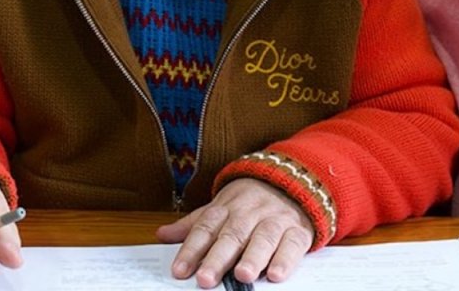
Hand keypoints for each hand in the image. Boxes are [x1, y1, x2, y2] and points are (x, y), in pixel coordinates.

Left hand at [157, 178, 313, 288]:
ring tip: (243, 275)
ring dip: (253, 257)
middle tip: (206, 279)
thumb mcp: (219, 207)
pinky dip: (285, 259)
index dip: (191, 250)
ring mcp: (274, 220)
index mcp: (226, 208)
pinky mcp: (297, 231)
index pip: (205, 229)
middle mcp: (249, 214)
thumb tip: (161, 235)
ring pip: (263, 238)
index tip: (179, 271)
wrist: (291, 180)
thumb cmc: (249, 201)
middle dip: (218, 257)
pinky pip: (292, 245)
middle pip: (232, 235)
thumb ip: (193, 224)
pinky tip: (276, 274)